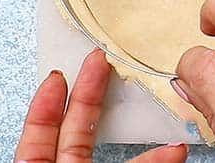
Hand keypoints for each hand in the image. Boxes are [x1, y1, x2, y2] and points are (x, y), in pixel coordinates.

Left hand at [15, 48, 188, 162]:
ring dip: (134, 126)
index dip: (46, 102)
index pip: (39, 132)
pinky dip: (155, 158)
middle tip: (103, 60)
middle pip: (76, 129)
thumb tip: (82, 117)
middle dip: (91, 92)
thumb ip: (52, 149)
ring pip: (111, 150)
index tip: (59, 75)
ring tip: (152, 103)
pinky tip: (175, 150)